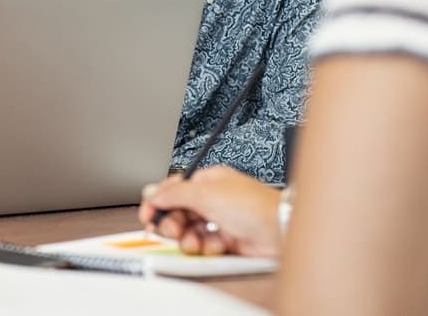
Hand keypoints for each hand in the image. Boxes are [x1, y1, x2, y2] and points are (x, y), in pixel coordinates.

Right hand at [138, 166, 282, 257]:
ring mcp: (220, 220)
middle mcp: (213, 199)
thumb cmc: (252, 205)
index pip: (173, 189)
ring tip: (194, 241)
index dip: (158, 202)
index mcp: (207, 181)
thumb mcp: (204, 194)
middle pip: (178, 212)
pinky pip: (204, 244)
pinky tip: (213, 245)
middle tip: (172, 230)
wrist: (279, 231)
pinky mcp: (226, 240)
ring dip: (188, 238)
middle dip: (172, 223)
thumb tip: (151, 193)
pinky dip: (205, 246)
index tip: (148, 215)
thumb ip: (173, 193)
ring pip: (189, 231)